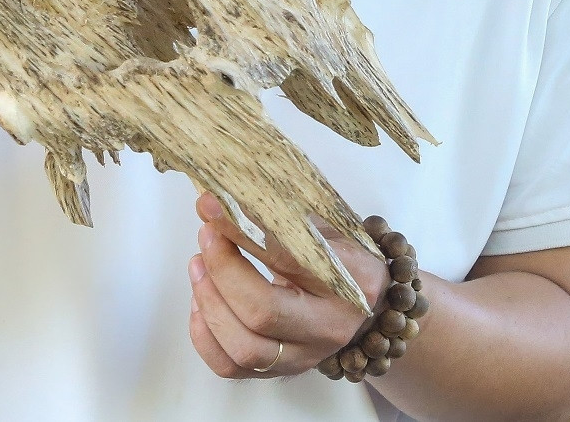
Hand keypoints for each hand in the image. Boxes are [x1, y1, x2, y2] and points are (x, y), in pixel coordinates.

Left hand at [187, 193, 388, 378]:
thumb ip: (281, 216)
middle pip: (262, 312)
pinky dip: (204, 335)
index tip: (210, 207)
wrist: (370, 305)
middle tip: (207, 236)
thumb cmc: (342, 257)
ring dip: (208, 303)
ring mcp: (305, 357)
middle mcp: (329, 329)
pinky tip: (201, 302)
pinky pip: (230, 367)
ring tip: (198, 265)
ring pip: (244, 349)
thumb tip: (222, 198)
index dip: (241, 231)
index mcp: (347, 282)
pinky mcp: (281, 372)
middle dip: (221, 271)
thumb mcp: (325, 228)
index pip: (286, 258)